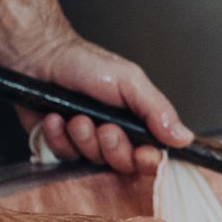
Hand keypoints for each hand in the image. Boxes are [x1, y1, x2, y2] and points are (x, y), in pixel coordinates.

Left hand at [4, 32, 192, 174]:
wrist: (38, 56)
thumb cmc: (83, 63)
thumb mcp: (130, 81)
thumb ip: (157, 109)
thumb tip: (184, 137)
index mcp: (137, 122)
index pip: (153, 155)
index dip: (149, 160)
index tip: (144, 153)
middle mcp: (115, 135)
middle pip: (124, 164)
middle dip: (113, 147)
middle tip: (105, 127)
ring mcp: (87, 143)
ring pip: (93, 162)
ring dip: (83, 139)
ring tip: (76, 116)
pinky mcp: (61, 146)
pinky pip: (63, 156)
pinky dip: (58, 137)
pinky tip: (56, 119)